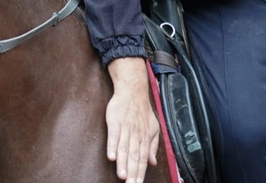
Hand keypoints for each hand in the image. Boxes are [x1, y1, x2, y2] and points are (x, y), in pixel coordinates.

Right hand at [105, 57, 159, 181]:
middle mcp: (136, 134)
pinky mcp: (115, 121)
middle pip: (134, 156)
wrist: (132, 91)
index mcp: (146, 137)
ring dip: (123, 162)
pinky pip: (113, 135)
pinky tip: (111, 157)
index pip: (144, 158)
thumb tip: (153, 163)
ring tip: (122, 176)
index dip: (141, 172)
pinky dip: (112, 146)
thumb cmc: (142, 111)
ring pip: (124, 148)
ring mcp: (125, 128)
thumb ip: (153, 146)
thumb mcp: (154, 128)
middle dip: (133, 172)